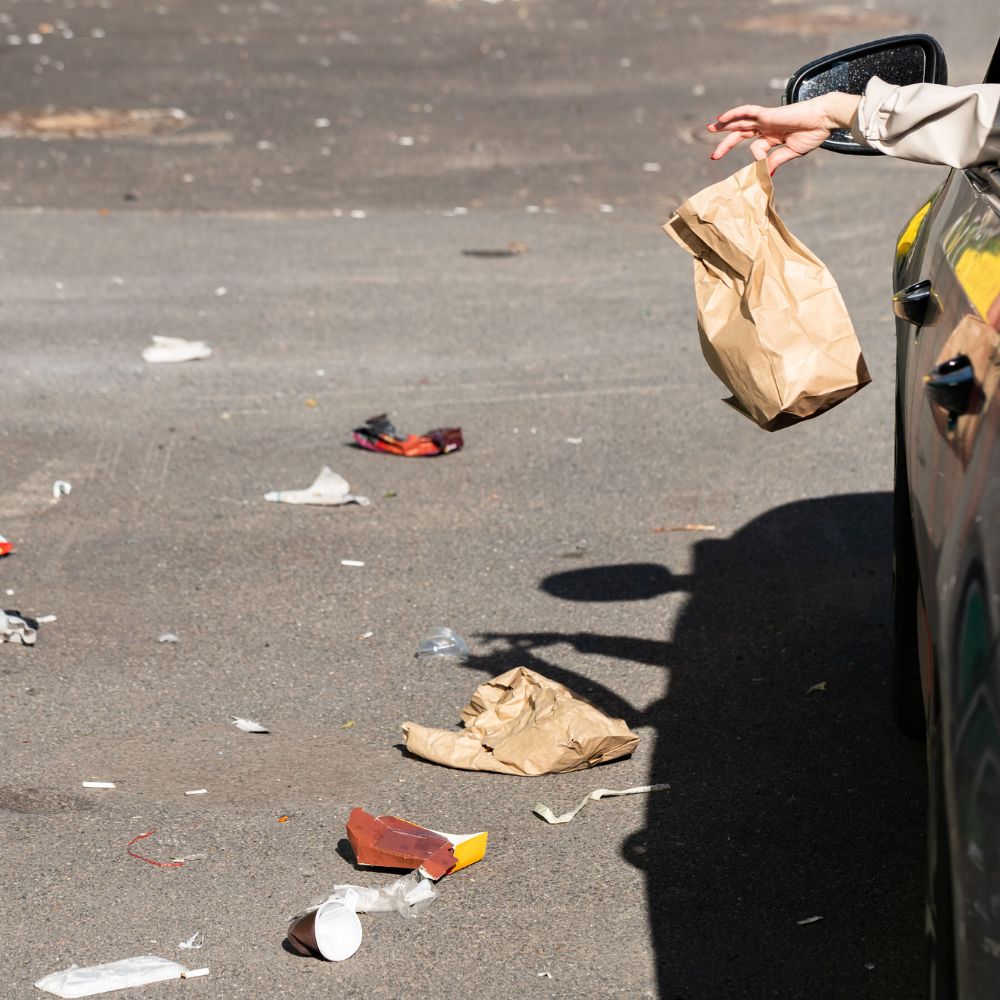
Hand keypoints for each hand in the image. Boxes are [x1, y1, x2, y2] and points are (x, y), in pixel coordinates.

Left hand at [706, 93, 860, 171]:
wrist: (824, 119)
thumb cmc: (813, 134)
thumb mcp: (791, 151)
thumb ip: (776, 159)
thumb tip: (767, 173)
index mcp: (773, 136)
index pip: (756, 147)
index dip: (757, 159)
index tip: (764, 168)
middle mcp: (767, 126)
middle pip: (741, 133)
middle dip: (726, 142)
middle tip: (714, 155)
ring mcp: (766, 119)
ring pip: (740, 121)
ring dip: (724, 125)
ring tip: (710, 128)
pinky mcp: (768, 114)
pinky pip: (746, 112)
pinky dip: (734, 114)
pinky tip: (722, 118)